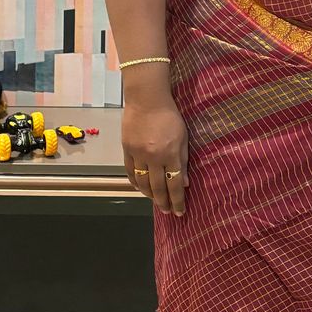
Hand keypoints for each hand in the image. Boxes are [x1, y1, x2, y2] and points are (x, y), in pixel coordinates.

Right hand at [122, 96, 188, 215]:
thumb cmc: (170, 115)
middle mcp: (153, 157)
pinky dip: (135, 182)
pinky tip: (140, 188)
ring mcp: (138, 154)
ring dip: (149, 195)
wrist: (146, 99)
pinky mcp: (127, 149)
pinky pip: (130, 171)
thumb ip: (183, 160)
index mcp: (170, 153)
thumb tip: (185, 183)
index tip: (180, 212)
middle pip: (158, 187)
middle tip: (167, 212)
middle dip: (163, 202)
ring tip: (155, 201)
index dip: (177, 200)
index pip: (174, 184)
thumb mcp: (183, 137)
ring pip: (142, 182)